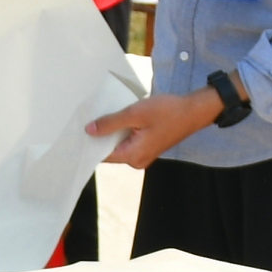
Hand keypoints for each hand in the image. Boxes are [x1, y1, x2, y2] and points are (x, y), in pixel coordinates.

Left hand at [84, 86, 216, 169]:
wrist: (194, 111)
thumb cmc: (168, 111)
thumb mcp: (136, 113)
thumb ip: (111, 123)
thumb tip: (89, 131)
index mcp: (132, 156)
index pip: (102, 156)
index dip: (90, 144)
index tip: (77, 132)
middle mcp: (137, 161)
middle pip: (110, 151)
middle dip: (100, 137)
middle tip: (86, 120)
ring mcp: (144, 155)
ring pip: (120, 145)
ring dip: (112, 132)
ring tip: (100, 116)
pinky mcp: (149, 147)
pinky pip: (129, 141)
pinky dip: (123, 131)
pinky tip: (118, 118)